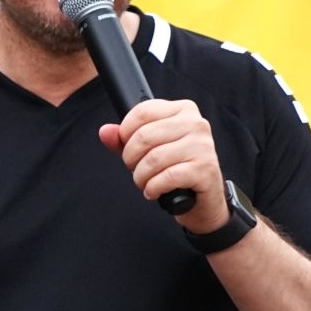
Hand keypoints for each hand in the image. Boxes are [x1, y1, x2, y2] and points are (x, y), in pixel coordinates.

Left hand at [97, 99, 225, 233]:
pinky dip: (153, 188)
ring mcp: (202, 146)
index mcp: (183, 110)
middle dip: (131, 158)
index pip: (143, 111)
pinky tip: (153, 191)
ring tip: (144, 182)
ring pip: (154, 158)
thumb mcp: (148, 150)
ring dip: (141, 177)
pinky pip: (167, 177)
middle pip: (145, 136)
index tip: (126, 147)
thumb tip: (105, 131)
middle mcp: (196, 123)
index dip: (125, 132)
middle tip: (134, 169)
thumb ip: (124, 140)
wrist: (202, 200)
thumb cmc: (175, 169)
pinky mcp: (205, 169)